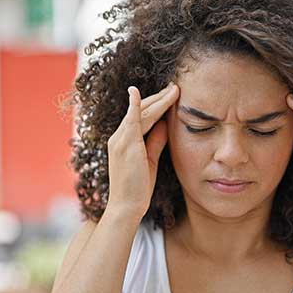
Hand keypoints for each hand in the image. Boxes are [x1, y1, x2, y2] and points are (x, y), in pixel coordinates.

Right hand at [107, 82, 178, 217]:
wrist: (126, 206)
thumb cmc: (138, 187)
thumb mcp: (150, 160)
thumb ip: (156, 141)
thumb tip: (165, 125)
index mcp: (123, 141)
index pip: (139, 117)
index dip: (154, 105)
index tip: (168, 96)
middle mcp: (118, 137)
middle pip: (140, 110)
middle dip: (158, 98)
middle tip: (174, 87)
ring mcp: (120, 140)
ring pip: (141, 112)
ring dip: (158, 99)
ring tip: (174, 89)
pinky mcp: (126, 145)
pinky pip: (131, 120)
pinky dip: (135, 105)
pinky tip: (137, 92)